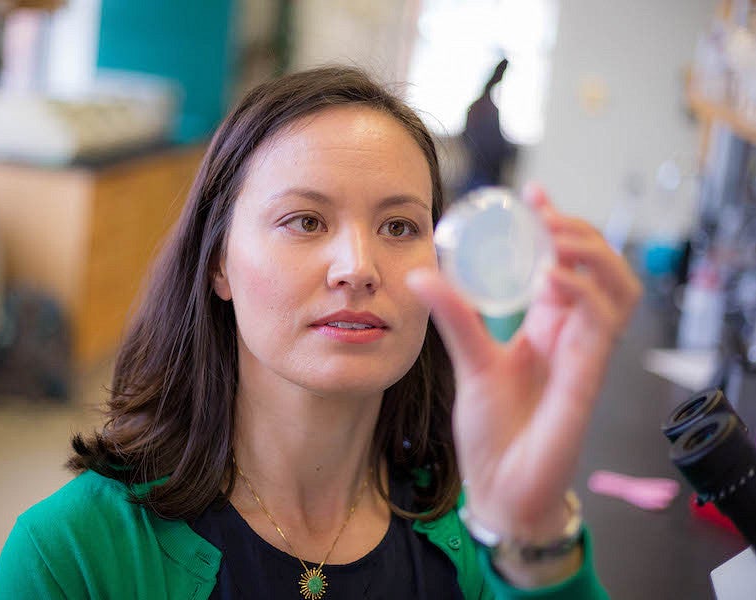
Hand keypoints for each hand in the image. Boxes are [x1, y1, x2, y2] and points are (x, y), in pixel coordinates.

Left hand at [408, 184, 641, 540]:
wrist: (500, 487)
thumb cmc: (491, 429)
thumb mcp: (468, 361)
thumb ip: (454, 317)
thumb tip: (421, 275)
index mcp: (547, 327)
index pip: (564, 263)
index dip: (557, 225)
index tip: (531, 193)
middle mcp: (572, 335)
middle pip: (601, 268)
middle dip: (579, 231)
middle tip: (545, 212)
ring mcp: (585, 354)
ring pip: (618, 288)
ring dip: (592, 253)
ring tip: (555, 235)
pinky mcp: (589, 377)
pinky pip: (603, 324)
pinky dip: (584, 292)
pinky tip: (552, 276)